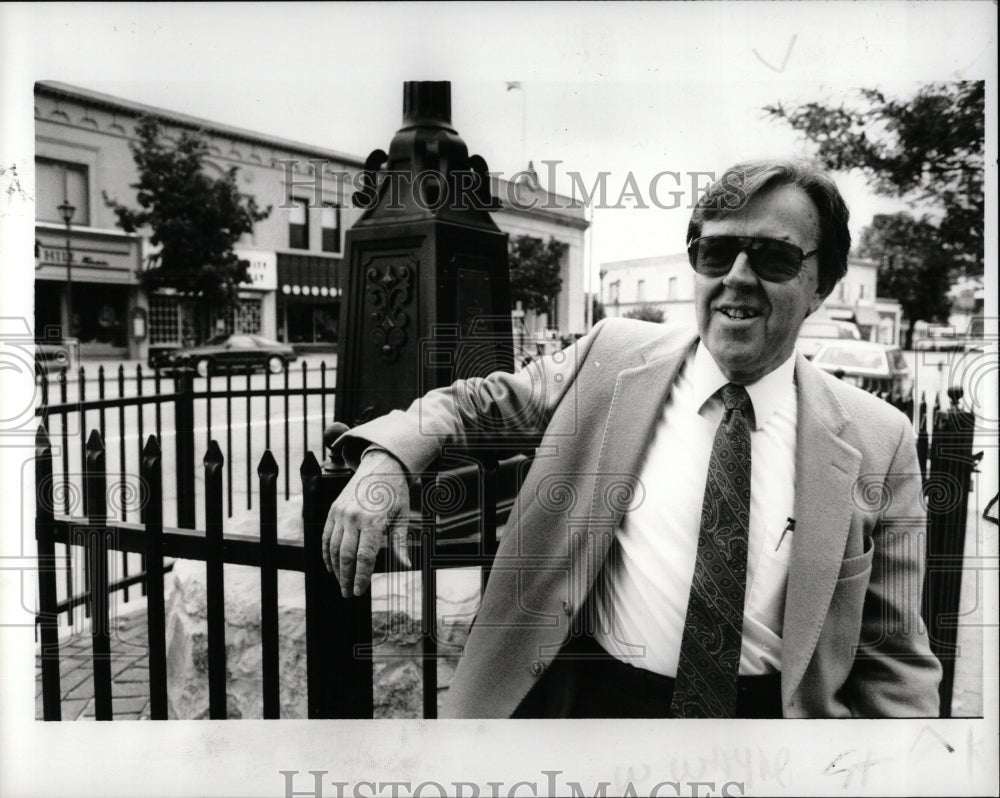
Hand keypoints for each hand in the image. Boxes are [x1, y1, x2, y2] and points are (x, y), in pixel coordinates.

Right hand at [322, 450, 411, 596]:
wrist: (380, 465)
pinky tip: (331, 566)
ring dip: (336, 568)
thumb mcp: (402, 516)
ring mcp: (340, 513)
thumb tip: (404, 565)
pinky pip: (326, 536)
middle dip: (346, 578)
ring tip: (341, 583)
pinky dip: (327, 553)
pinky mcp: (333, 510)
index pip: (364, 557)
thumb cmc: (395, 492)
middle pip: (346, 556)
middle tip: (348, 594)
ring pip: (333, 548)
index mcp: (372, 520)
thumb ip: (399, 543)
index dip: (360, 577)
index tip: (359, 592)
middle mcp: (353, 517)